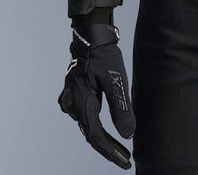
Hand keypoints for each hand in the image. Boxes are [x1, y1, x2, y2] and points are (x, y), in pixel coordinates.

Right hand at [58, 24, 135, 168]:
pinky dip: (96, 126)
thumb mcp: (116, 80)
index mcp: (81, 102)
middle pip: (91, 133)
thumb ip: (121, 108)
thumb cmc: (104, 55)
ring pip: (87, 126)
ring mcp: (69, 100)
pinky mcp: (72, 95)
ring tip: (119, 148)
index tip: (126, 162)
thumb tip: (128, 135)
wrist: (91, 35)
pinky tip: (107, 131)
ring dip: (102, 138)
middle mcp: (71, 105)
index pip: (96, 136)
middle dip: (109, 148)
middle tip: (126, 159)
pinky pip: (84, 116)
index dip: (111, 152)